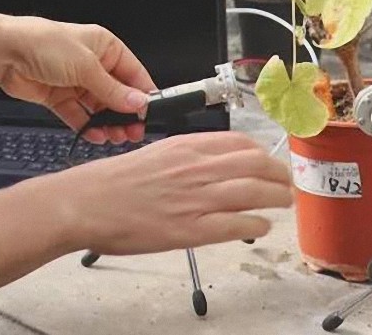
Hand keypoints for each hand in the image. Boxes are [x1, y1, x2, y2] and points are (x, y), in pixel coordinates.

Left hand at [0, 17, 155, 143]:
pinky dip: (87, 126)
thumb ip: (113, 90)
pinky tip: (95, 135)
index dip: (142, 95)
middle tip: (133, 133)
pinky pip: (79, 115)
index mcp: (105, 47)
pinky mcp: (59, 96)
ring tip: (115, 137)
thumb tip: (138, 103)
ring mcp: (75, 81)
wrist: (4, 53)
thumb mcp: (86, 67)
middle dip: (125, 114)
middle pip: (117, 94)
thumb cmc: (42, 44)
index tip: (148, 115)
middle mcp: (92, 64)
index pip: (133, 74)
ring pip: (99, 108)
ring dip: (108, 123)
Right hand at [34, 132, 292, 254]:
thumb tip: (211, 166)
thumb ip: (185, 158)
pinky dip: (256, 225)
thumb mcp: (154, 154)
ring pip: (254, 192)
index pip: (240, 142)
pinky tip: (261, 227)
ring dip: (276, 198)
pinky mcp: (190, 229)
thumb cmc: (111, 181)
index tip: (269, 161)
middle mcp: (196, 168)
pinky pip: (237, 225)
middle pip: (256, 165)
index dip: (262, 153)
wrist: (85, 203)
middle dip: (278, 175)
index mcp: (186, 146)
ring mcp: (195, 198)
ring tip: (283, 203)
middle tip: (285, 184)